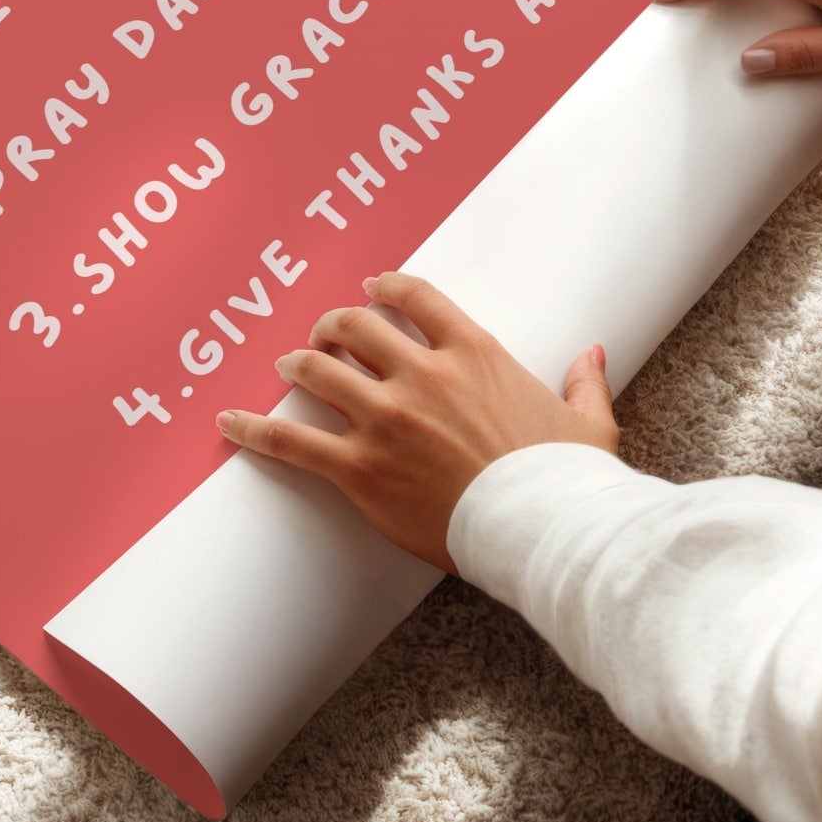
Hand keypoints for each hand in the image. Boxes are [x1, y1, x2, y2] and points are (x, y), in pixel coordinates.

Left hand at [215, 273, 617, 572]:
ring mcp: (386, 419)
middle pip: (354, 326)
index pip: (413, 297)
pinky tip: (229, 421)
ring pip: (317, 372)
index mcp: (473, 353)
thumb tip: (592, 353)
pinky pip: (292, 443)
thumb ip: (583, 381)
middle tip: (322, 336)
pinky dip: (254, 429)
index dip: (383, 289)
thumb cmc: (568, 481)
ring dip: (297, 366)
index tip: (369, 291)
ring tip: (286, 368)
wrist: (548, 532)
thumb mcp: (587, 422)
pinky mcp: (361, 469)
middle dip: (332, 326)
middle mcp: (421, 375)